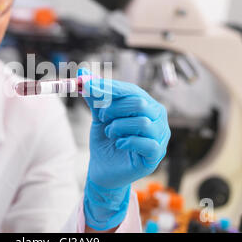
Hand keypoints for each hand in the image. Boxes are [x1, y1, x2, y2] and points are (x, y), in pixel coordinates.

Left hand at [79, 68, 170, 229]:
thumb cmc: (105, 140)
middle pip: (140, 103)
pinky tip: (119, 144)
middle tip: (102, 117)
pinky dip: (127, 142)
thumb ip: (94, 96)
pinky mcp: (156, 155)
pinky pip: (146, 143)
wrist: (103, 169)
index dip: (110, 88)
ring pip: (142, 123)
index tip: (88, 86)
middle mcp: (157, 117)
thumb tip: (82, 72)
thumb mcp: (99, 116)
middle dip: (115, 109)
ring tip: (110, 133)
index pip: (131, 90)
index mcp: (146, 104)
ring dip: (118, 127)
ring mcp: (160, 137)